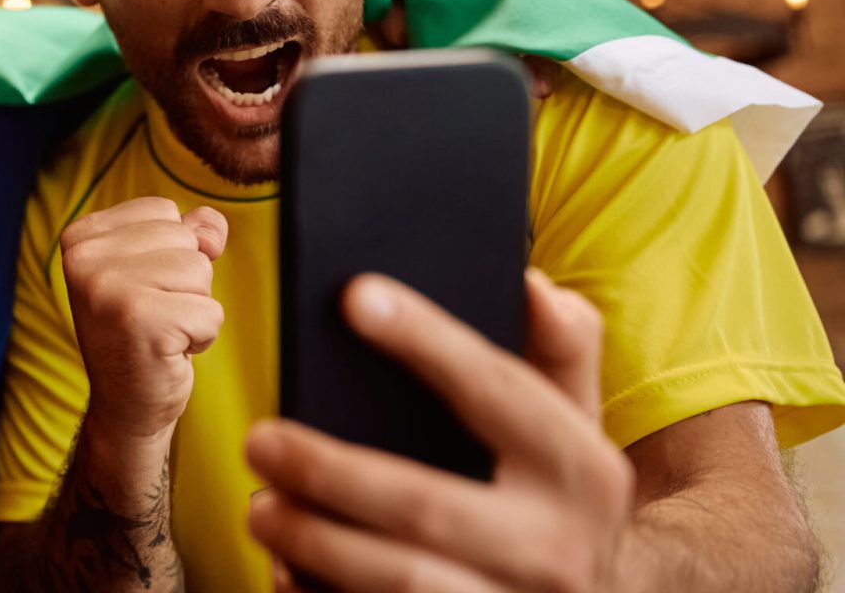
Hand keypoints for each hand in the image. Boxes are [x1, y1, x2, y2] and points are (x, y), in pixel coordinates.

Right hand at [60, 197, 228, 442]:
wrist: (125, 406)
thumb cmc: (145, 332)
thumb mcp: (158, 268)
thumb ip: (188, 231)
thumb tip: (210, 231)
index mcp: (81, 237)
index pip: (164, 210)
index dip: (170, 252)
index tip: (141, 289)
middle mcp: (85, 258)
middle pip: (185, 239)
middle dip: (185, 281)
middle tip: (152, 315)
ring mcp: (108, 289)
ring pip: (200, 272)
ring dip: (194, 308)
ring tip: (160, 331)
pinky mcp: (139, 322)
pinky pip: (210, 312)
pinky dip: (202, 337)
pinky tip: (168, 351)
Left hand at [246, 270, 631, 592]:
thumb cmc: (559, 493)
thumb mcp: (579, 422)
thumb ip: (562, 349)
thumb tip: (529, 281)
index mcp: (584, 469)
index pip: (498, 390)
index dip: (428, 339)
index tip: (353, 297)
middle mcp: (560, 547)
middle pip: (425, 505)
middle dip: (329, 471)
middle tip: (260, 441)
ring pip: (400, 581)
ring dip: (314, 543)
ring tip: (261, 507)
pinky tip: (285, 569)